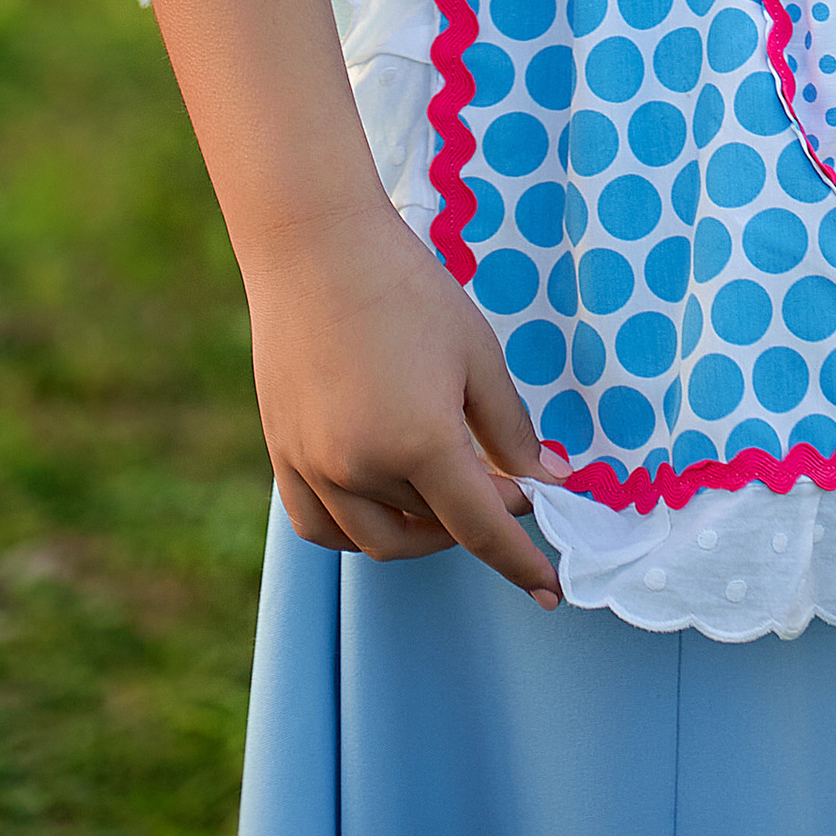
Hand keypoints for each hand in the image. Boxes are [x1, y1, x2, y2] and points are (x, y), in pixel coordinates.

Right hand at [245, 198, 565, 604]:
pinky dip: (360, 531)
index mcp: (420, 443)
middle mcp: (362, 469)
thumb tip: (551, 482)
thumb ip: (513, 430)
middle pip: (433, 529)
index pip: (482, 528)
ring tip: (450, 493)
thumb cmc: (407, 290)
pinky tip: (386, 505)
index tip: (551, 588)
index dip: (521, 562)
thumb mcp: (477, 355)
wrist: (315, 247)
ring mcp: (315, 468)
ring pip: (377, 540)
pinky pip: (323, 526)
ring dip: (423, 532)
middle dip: (478, 518)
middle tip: (506, 485)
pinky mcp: (284, 456)